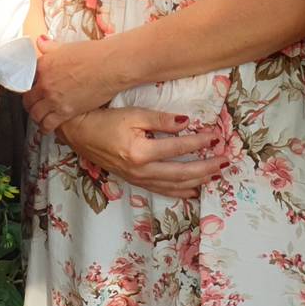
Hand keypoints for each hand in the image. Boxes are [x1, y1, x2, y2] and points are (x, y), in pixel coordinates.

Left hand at [23, 36, 125, 133]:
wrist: (109, 66)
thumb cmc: (93, 54)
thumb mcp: (66, 47)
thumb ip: (50, 47)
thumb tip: (41, 42)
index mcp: (43, 65)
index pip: (25, 79)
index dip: (28, 85)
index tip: (32, 88)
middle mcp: (44, 83)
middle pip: (27, 99)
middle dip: (30, 103)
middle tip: (34, 104)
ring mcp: (53, 99)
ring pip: (35, 114)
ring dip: (36, 116)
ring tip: (40, 116)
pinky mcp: (65, 112)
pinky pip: (47, 125)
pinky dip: (45, 127)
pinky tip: (47, 126)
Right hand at [59, 108, 225, 199]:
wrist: (79, 133)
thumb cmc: (105, 120)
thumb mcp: (133, 114)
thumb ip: (161, 120)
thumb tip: (187, 123)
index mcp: (140, 152)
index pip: (178, 148)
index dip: (200, 142)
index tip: (217, 136)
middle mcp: (141, 171)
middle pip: (181, 173)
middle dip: (206, 167)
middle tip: (225, 160)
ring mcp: (137, 179)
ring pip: (174, 185)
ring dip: (198, 181)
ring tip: (216, 175)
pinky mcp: (134, 181)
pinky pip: (162, 190)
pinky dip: (179, 192)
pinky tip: (193, 191)